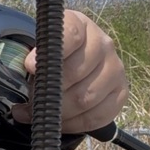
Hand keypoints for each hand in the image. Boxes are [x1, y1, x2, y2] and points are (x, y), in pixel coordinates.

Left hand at [11, 10, 129, 134]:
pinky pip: (97, 116)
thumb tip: (29, 69)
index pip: (70, 35)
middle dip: (48, 90)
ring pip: (85, 98)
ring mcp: (115, 69)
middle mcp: (103, 44)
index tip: (30, 67)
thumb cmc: (51, 54)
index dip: (50, 53)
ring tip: (41, 112)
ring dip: (59, 111)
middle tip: (31, 99)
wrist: (72, 62)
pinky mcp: (120, 93)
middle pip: (75, 73)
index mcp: (80, 25)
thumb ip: (34, 54)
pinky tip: (59, 121)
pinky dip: (74, 124)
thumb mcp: (40, 45)